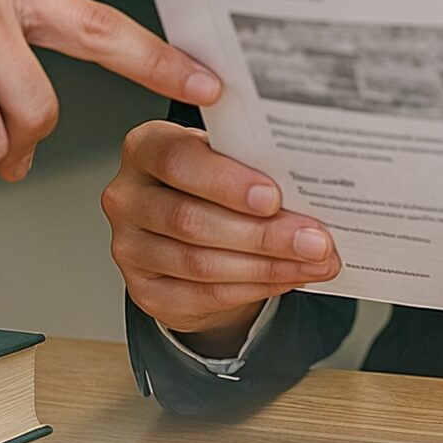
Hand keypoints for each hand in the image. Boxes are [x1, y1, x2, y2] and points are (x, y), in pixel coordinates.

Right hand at [103, 120, 343, 352]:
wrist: (192, 231)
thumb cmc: (213, 183)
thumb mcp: (227, 159)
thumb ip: (253, 164)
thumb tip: (309, 185)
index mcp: (145, 148)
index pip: (176, 159)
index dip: (225, 181)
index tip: (273, 195)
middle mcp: (128, 197)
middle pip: (191, 220)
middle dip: (262, 233)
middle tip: (313, 238)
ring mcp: (130, 248)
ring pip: (200, 263)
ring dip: (268, 265)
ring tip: (314, 260)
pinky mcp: (146, 291)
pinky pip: (205, 294)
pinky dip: (256, 287)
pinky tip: (289, 277)